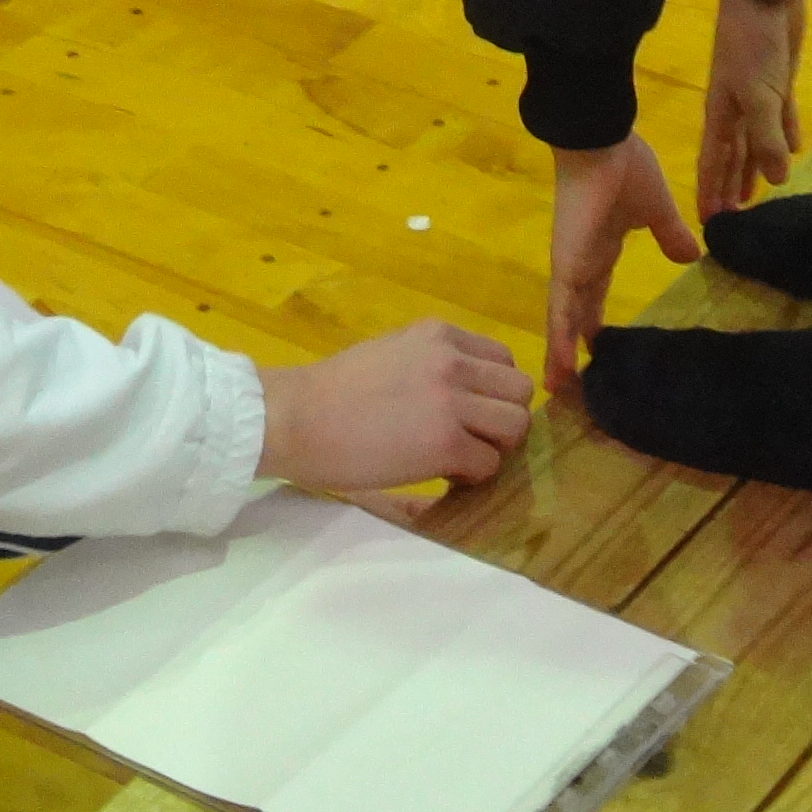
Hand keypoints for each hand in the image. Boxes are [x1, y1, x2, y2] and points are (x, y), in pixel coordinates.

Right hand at [258, 321, 531, 492]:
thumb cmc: (331, 393)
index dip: (491, 393)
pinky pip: (490, 463)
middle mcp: (452, 360)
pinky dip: (472, 476)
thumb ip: (435, 364)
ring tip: (460, 458)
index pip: (503, 360)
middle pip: (519, 391)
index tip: (466, 413)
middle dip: (501, 420)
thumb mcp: (393, 355)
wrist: (292, 419)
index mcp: (439, 335)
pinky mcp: (446, 442)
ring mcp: (452, 401)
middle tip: (471, 439)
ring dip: (494, 448)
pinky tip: (443, 475)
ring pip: (516, 425)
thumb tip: (469, 394)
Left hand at [545, 134, 698, 383]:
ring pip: (562, 320)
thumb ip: (670, 234)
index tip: (595, 348)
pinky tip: (559, 372)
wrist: (602, 142)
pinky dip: (559, 342)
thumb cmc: (626, 168)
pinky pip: (561, 312)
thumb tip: (691, 254)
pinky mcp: (567, 268)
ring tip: (562, 390)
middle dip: (574, 345)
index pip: (593, 294)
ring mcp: (571, 267)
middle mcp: (580, 263)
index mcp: (600, 249)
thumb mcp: (656, 209)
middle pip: (575, 314)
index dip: (592, 321)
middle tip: (572, 381)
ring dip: (561, 354)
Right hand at [695, 0, 804, 216]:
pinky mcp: (780, 83)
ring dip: (756, 167)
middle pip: (732, 157)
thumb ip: (766, 138)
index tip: (708, 223)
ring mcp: (758, 97)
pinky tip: (797, 150)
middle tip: (732, 219)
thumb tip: (777, 180)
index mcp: (721, 115)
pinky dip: (787, 134)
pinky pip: (782, 117)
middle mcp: (735, 110)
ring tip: (757, 194)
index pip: (712, 163)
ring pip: (756, 141)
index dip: (709, 192)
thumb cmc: (753, 46)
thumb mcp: (758, 96)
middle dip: (729, 186)